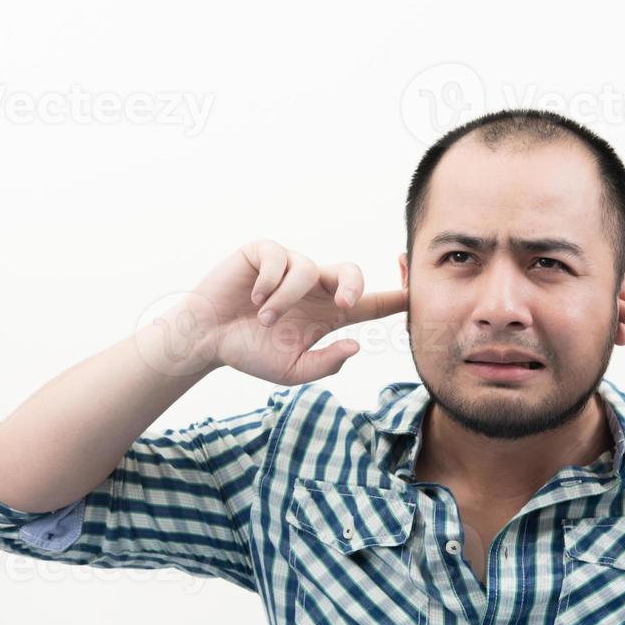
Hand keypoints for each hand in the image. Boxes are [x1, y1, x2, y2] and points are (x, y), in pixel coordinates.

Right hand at [157, 239, 406, 384]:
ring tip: (264, 320)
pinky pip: (279, 259)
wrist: (207, 340)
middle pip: (351, 271)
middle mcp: (315, 287)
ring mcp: (289, 267)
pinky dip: (268, 284)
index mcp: (329, 314)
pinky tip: (252, 299)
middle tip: (344, 305)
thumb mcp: (292, 370)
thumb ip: (326, 363)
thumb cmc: (250, 353)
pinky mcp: (264, 253)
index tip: (418, 294)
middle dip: (354, 284)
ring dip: (285, 300)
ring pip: (306, 271)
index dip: (396, 298)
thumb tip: (357, 345)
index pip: (371, 303)